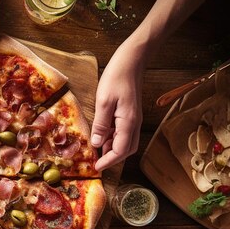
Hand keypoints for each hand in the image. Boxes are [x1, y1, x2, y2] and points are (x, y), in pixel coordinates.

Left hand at [91, 41, 144, 170]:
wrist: (131, 61)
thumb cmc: (116, 78)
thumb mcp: (104, 101)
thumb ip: (101, 124)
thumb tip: (97, 143)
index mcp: (128, 123)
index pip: (121, 151)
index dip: (108, 161)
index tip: (96, 167)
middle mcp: (134, 124)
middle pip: (126, 150)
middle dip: (112, 158)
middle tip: (96, 162)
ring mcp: (133, 119)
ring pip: (125, 142)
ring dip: (112, 149)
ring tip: (96, 151)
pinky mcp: (130, 114)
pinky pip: (123, 133)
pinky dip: (113, 139)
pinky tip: (101, 136)